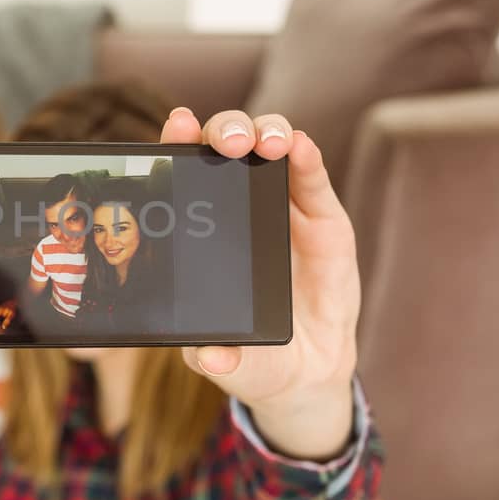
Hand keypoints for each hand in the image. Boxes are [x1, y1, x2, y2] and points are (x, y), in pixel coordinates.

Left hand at [160, 108, 359, 458]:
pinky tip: (300, 146)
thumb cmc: (251, 356)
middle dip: (225, 132)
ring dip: (267, 133)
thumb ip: (218, 358)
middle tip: (226, 144)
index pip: (184, 175)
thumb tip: (211, 358)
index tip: (177, 127)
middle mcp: (237, 209)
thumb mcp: (230, 362)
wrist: (306, 371)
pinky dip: (306, 157)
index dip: (177, 145)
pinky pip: (312, 179)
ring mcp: (281, 208)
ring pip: (270, 149)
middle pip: (227, 149)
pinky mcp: (321, 219)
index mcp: (201, 232)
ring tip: (266, 144)